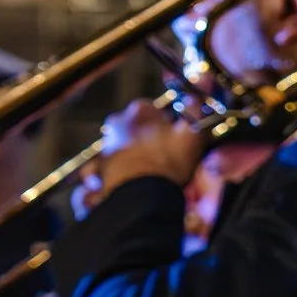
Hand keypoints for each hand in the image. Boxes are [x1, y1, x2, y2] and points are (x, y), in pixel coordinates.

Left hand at [76, 100, 205, 217]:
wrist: (140, 195)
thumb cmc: (167, 163)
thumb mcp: (192, 134)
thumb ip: (195, 111)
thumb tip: (194, 100)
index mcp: (140, 109)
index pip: (157, 110)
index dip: (170, 124)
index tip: (178, 138)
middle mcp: (118, 121)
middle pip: (140, 126)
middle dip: (151, 137)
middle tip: (167, 155)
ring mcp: (107, 143)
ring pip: (129, 144)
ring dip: (139, 152)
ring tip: (154, 169)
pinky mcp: (101, 164)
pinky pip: (117, 161)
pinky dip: (126, 167)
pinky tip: (140, 177)